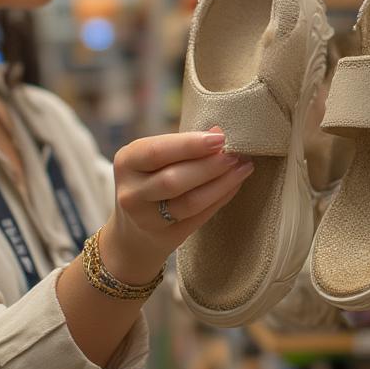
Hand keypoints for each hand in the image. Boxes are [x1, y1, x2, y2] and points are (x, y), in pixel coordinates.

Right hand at [100, 126, 252, 284]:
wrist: (134, 231)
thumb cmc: (150, 182)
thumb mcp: (153, 160)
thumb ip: (181, 146)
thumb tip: (217, 131)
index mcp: (126, 163)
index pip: (158, 152)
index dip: (190, 145)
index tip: (220, 138)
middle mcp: (131, 193)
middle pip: (174, 179)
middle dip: (210, 166)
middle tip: (235, 155)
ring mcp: (146, 219)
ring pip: (190, 202)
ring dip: (221, 183)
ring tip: (243, 168)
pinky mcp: (165, 237)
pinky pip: (199, 217)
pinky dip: (220, 199)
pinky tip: (234, 185)